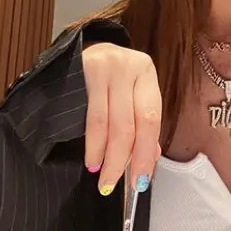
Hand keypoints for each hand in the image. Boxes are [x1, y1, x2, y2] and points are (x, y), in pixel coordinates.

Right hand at [82, 42, 161, 195]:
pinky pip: (89, 117)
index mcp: (146, 74)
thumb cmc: (109, 75)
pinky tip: (92, 158)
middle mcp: (128, 68)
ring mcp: (105, 67)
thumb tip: (150, 158)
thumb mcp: (130, 92)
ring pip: (109, 124)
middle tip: (115, 184)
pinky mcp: (82, 72)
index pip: (150, 119)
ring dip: (105, 156)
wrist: (79, 47)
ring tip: (102, 175)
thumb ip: (141, 121)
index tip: (141, 180)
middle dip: (125, 160)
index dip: (146, 153)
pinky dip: (92, 143)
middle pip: (131, 123)